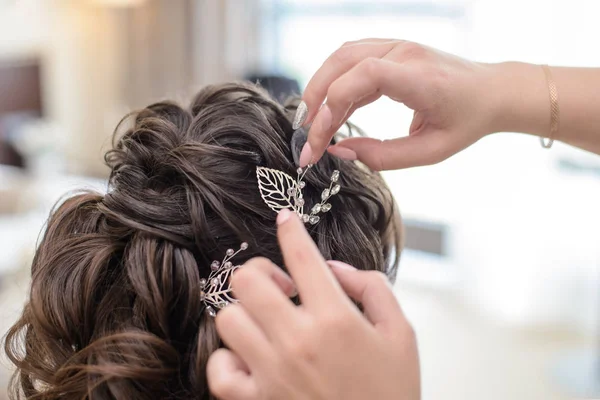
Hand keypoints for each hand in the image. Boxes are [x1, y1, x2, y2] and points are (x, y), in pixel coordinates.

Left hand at [206, 209, 419, 399]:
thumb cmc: (390, 394)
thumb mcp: (401, 335)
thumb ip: (372, 288)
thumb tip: (334, 268)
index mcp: (336, 319)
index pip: (301, 257)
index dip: (291, 230)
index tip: (286, 220)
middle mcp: (298, 341)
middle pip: (247, 280)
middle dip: (261, 273)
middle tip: (281, 289)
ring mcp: (271, 373)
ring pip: (228, 318)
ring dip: (245, 314)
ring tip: (266, 323)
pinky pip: (218, 369)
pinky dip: (228, 359)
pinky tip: (249, 358)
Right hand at [295, 39, 505, 169]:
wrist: (491, 92)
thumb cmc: (466, 121)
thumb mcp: (430, 152)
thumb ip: (383, 155)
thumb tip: (339, 152)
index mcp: (420, 77)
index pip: (363, 75)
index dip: (333, 105)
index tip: (320, 140)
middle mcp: (405, 52)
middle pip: (342, 62)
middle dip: (315, 99)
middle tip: (305, 136)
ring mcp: (396, 46)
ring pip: (341, 57)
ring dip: (319, 88)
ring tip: (311, 123)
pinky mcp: (390, 50)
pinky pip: (352, 61)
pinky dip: (334, 84)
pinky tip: (331, 111)